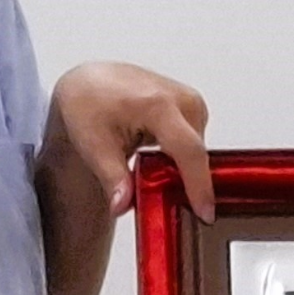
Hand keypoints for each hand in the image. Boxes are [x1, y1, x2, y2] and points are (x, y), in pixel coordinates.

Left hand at [46, 61, 214, 218]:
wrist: (88, 82)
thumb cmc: (88, 103)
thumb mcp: (94, 144)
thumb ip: (113, 178)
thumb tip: (122, 205)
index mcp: (158, 104)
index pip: (189, 150)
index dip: (199, 185)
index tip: (204, 212)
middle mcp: (180, 98)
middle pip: (196, 154)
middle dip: (183, 180)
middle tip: (153, 193)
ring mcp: (189, 99)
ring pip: (196, 150)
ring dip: (178, 166)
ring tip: (144, 162)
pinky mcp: (191, 104)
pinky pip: (194, 140)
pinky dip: (178, 154)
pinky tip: (154, 152)